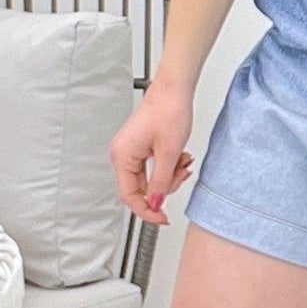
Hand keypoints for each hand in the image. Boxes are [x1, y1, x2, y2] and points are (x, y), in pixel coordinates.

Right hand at [109, 83, 196, 227]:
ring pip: (150, 178)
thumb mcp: (169, 153)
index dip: (147, 210)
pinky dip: (168, 166)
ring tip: (183, 161)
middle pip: (141, 188)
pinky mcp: (141, 145)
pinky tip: (180, 157)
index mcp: (123, 156)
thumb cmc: (169, 110)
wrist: (174, 89)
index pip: (130, 196)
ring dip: (170, 175)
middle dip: (165, 186)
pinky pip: (153, 166)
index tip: (162, 218)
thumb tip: (156, 203)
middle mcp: (122, 154)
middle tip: (181, 175)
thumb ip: (161, 182)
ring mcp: (131, 150)